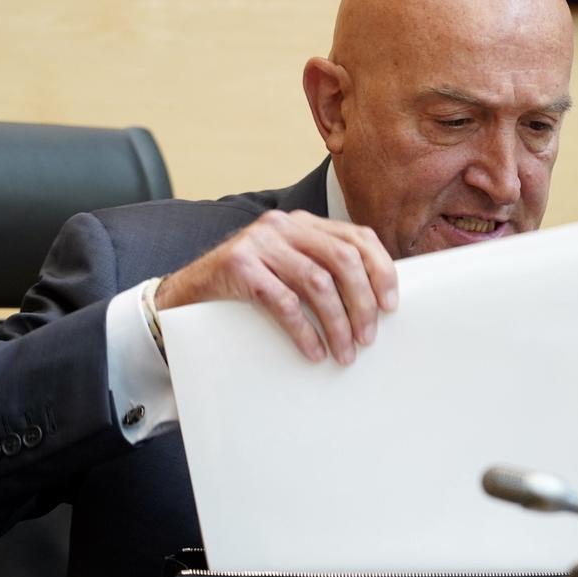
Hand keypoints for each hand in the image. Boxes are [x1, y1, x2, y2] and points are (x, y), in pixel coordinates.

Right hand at [154, 209, 398, 364]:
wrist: (187, 294)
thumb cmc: (248, 288)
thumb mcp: (289, 269)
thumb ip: (323, 270)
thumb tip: (377, 303)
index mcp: (304, 223)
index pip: (358, 238)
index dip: (382, 271)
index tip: (391, 306)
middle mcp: (284, 225)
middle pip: (342, 259)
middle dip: (362, 302)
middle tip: (368, 338)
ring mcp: (259, 242)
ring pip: (317, 282)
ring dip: (337, 323)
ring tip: (345, 353)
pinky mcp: (238, 265)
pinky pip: (283, 301)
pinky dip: (304, 331)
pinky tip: (314, 351)